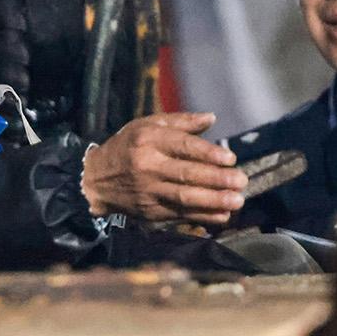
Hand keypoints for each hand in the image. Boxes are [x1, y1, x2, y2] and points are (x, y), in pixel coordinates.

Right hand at [81, 112, 247, 226]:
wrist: (95, 180)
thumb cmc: (127, 146)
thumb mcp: (147, 125)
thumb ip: (181, 122)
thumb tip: (211, 118)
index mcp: (148, 140)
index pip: (183, 146)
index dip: (208, 153)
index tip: (230, 159)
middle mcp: (148, 166)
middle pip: (186, 174)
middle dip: (217, 179)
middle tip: (241, 181)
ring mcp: (149, 191)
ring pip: (185, 197)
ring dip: (213, 200)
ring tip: (237, 201)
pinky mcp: (150, 211)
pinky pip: (180, 214)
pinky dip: (203, 217)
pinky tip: (222, 215)